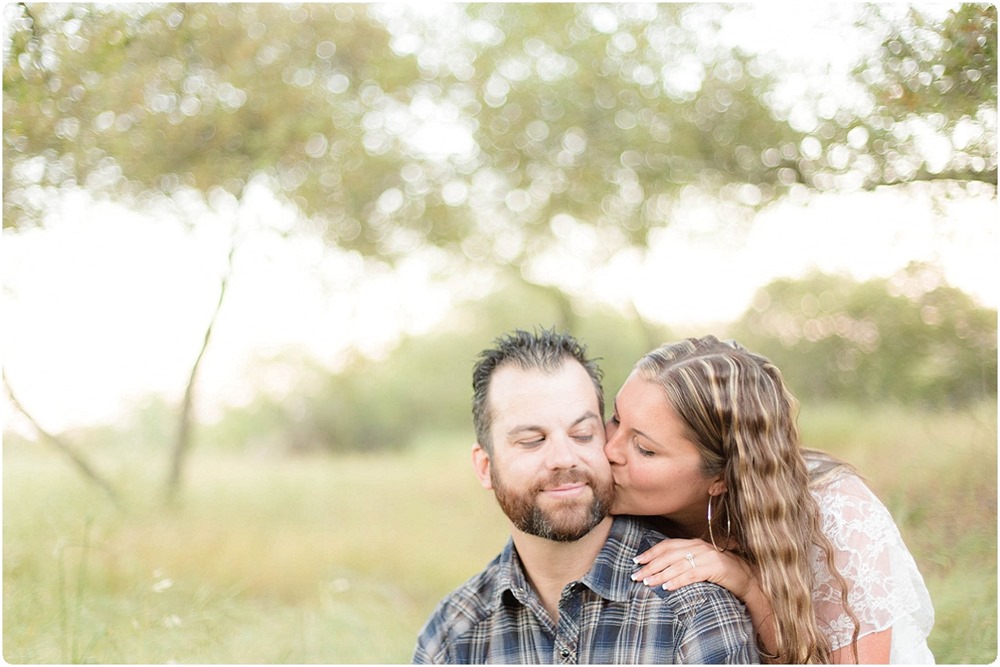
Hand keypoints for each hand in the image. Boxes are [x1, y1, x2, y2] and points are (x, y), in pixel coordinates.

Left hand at [631, 538, 755, 601]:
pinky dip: (677, 581)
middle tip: (635, 575)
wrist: (747, 577)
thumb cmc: (721, 571)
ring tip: (647, 583)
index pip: (667, 545)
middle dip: (650, 566)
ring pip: (677, 565)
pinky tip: (667, 587)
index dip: (650, 552)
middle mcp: (698, 547)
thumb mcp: (701, 562)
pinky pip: (691, 575)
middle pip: (668, 555)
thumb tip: (662, 568)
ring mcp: (706, 557)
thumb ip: (685, 561)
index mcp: (693, 543)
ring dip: (659, 575)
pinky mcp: (714, 568)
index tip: (636, 561)